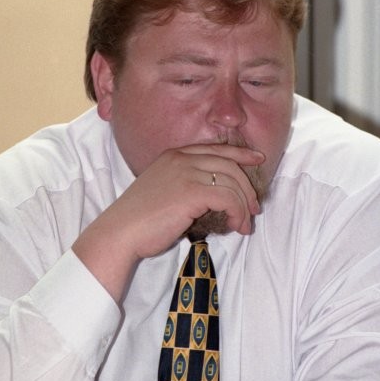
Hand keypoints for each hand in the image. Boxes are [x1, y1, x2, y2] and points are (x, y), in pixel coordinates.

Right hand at [73, 143, 263, 299]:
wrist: (121, 232)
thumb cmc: (140, 219)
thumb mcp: (163, 189)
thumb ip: (185, 183)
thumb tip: (214, 196)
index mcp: (174, 155)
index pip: (216, 149)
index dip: (240, 154)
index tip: (258, 160)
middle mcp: (181, 159)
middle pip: (229, 164)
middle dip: (247, 186)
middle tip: (254, 207)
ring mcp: (186, 173)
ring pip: (232, 182)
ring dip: (244, 205)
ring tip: (244, 224)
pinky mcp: (192, 192)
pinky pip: (228, 198)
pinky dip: (237, 213)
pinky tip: (235, 225)